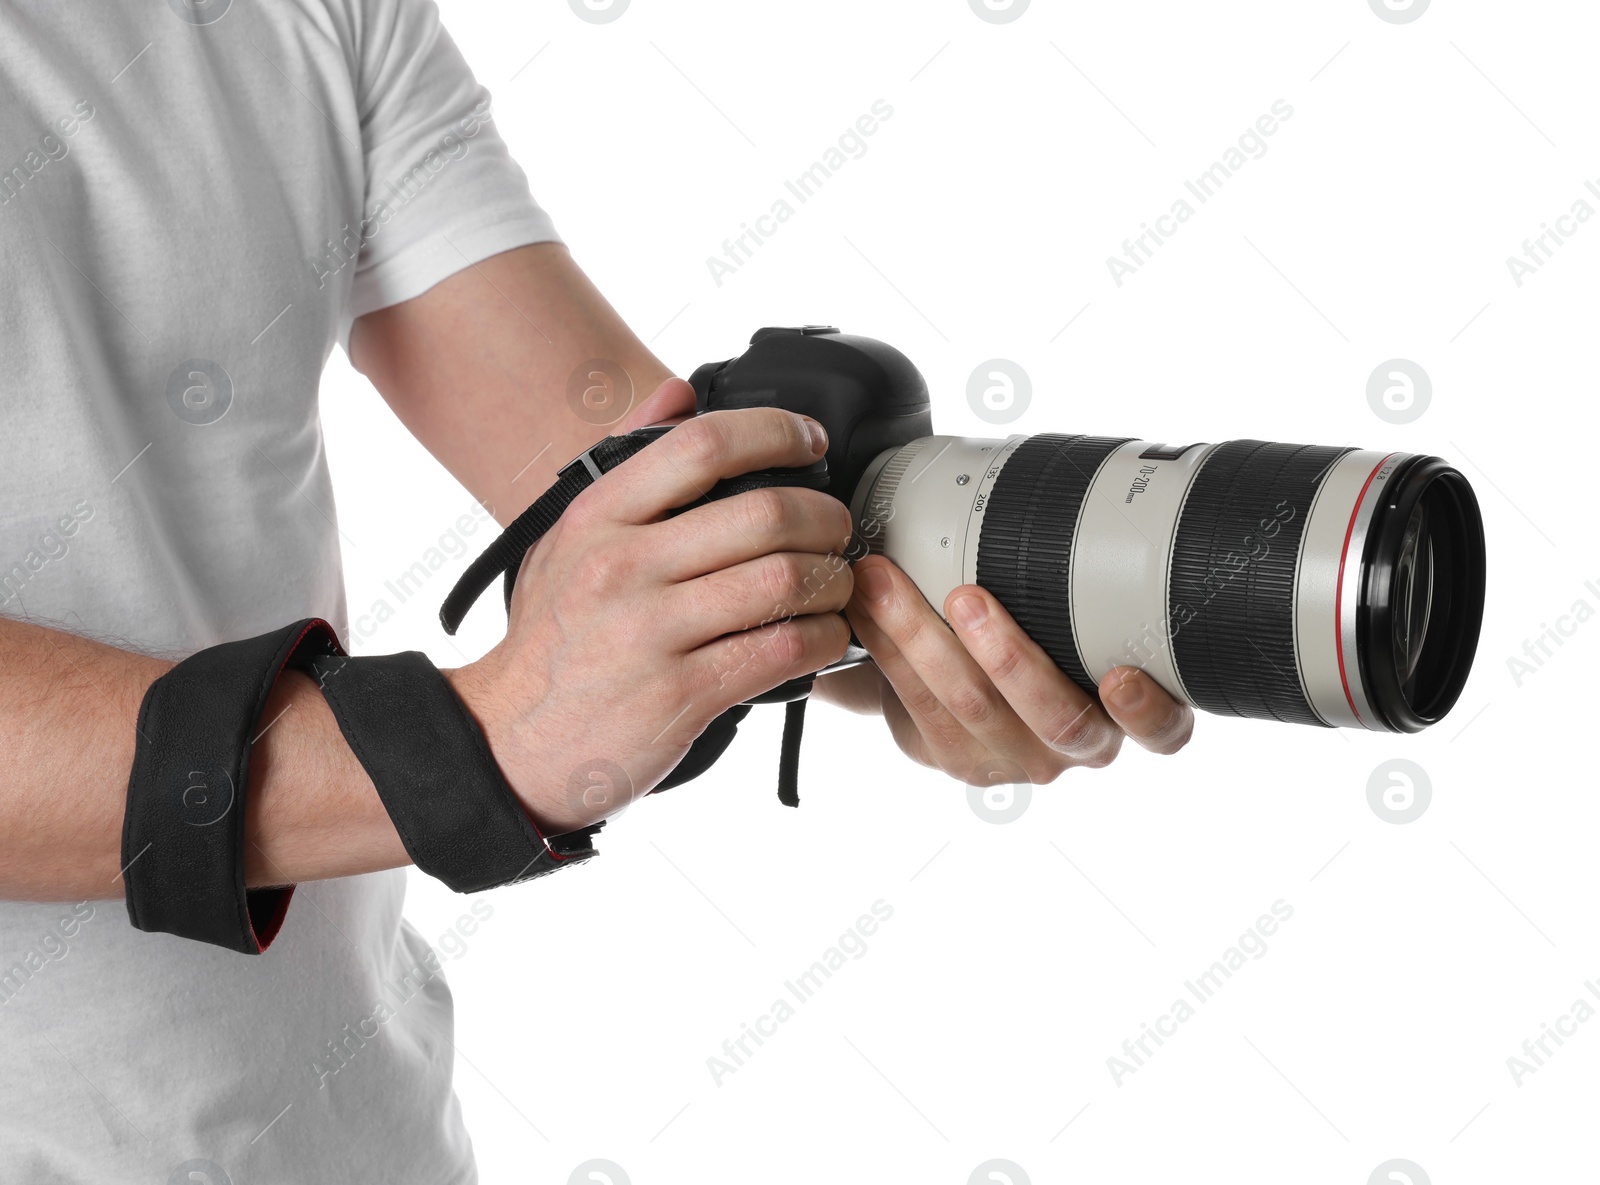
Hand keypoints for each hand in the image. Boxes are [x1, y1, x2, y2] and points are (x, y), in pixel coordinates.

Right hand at [447, 381, 854, 832]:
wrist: (508, 743)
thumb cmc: (550, 641)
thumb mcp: (565, 541)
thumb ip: (624, 463)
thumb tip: (681, 391)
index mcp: (598, 518)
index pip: (701, 445)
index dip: (774, 432)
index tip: (811, 440)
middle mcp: (623, 567)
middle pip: (764, 514)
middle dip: (825, 517)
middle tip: (838, 529)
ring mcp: (652, 632)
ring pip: (784, 582)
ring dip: (832, 581)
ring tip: (836, 586)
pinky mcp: (682, 694)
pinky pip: (781, 650)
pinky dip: (821, 639)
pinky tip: (822, 637)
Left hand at [817, 555, 1192, 784]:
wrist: (973, 677)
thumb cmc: (1046, 631)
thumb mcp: (1071, 611)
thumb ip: (1076, 579)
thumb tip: (1059, 501)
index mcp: (1124, 711)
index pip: (1164, 730)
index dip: (1147, 711)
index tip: (1122, 678)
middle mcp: (1078, 744)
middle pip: (1050, 715)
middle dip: (1004, 654)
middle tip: (965, 595)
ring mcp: (1014, 757)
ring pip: (970, 708)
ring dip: (921, 641)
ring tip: (887, 587)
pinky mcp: (954, 756)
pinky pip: (917, 717)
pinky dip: (888, 664)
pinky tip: (863, 635)